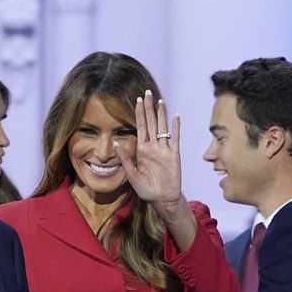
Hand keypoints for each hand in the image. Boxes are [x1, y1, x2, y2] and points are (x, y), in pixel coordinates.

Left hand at [116, 90, 185, 216]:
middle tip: (147, 92)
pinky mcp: (174, 154)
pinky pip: (175, 137)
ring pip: (162, 127)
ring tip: (160, 100)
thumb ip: (125, 159)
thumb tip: (115, 142)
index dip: (139, 113)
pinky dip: (176, 127)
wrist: (162, 199)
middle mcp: (153, 146)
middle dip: (149, 107)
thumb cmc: (146, 189)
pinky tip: (176, 116)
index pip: (140, 126)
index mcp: (142, 149)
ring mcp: (164, 149)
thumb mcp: (132, 175)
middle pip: (151, 122)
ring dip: (161, 114)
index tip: (137, 100)